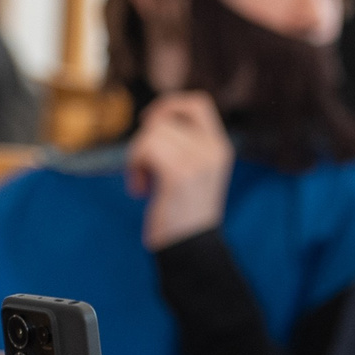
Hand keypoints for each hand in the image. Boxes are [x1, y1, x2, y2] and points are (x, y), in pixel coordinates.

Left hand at [125, 93, 233, 248]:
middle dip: (144, 138)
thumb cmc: (182, 215)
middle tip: (144, 166)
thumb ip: (183, 146)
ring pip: (152, 133)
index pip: (198, 102)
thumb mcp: (193, 173)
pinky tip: (140, 190)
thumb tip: (152, 118)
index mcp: (220, 148)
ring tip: (142, 183)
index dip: (169, 105)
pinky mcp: (180, 174)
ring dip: (137, 156)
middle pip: (165, 118)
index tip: (150, 124)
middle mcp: (214, 150)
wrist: (191, 251)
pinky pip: (146, 148)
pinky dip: (135, 167)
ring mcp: (199, 161)